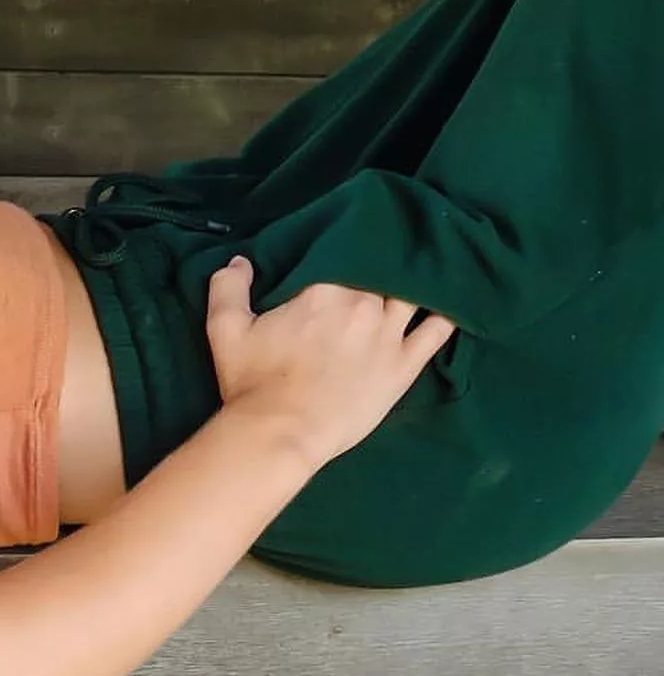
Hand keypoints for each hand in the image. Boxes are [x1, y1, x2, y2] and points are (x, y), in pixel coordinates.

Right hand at [205, 256, 459, 467]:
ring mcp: (389, 335)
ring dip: (415, 279)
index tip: (341, 241)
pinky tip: (450, 301)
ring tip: (417, 270)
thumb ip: (229, 286)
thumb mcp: (225, 329)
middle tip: (378, 253)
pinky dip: (446, 313)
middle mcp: (364, 304)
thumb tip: (242, 259)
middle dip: (379, 259)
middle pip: (381, 269)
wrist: (280, 434)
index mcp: (323, 289)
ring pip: (413, 292)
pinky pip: (436, 332)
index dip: (344, 244)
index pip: (344, 250)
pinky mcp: (404, 366)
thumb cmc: (251, 382)